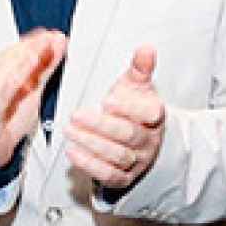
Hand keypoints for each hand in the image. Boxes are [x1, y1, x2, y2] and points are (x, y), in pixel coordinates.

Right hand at [0, 30, 65, 168]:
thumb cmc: (6, 117)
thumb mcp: (32, 90)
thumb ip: (45, 68)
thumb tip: (58, 46)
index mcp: (0, 70)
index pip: (18, 51)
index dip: (36, 42)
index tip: (52, 35)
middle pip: (11, 59)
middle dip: (32, 48)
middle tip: (50, 40)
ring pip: (2, 75)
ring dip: (20, 63)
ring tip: (35, 53)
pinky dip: (7, 86)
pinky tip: (18, 79)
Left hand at [66, 46, 165, 189]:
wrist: (140, 139)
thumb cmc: (134, 108)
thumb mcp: (137, 86)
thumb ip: (140, 68)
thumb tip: (146, 48)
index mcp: (155, 115)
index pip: (150, 113)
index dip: (130, 108)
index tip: (108, 101)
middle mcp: (149, 140)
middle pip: (128, 135)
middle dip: (101, 126)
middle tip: (77, 115)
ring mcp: (138, 160)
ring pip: (118, 155)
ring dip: (91, 144)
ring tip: (70, 131)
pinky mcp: (125, 177)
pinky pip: (109, 175)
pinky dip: (90, 165)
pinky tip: (73, 152)